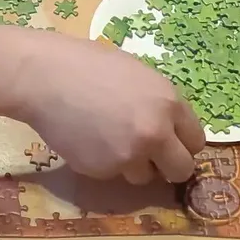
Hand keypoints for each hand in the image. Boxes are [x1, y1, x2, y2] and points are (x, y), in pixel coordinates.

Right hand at [7, 29, 205, 183]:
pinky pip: (112, 174)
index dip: (182, 143)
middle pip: (182, 169)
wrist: (43, 77)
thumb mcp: (135, 73)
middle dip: (168, 166)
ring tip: (106, 138)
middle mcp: (155, 133)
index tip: (171, 144)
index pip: (196, 140)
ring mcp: (129, 155)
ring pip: (144, 176)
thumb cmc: (86, 63)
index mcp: (168, 102)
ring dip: (132, 164)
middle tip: (151, 158)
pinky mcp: (102, 170)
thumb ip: (157, 102)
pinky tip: (86, 138)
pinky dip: (103, 162)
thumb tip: (167, 127)